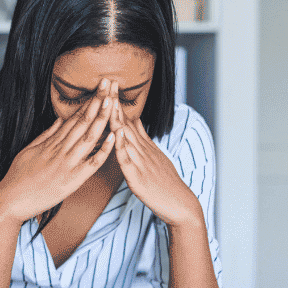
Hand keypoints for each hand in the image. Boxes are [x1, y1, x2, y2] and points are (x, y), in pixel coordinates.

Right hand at [0, 79, 115, 224]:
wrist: (10, 200)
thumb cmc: (18, 177)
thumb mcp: (29, 150)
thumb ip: (46, 135)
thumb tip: (59, 119)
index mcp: (52, 142)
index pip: (74, 118)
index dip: (89, 102)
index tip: (99, 88)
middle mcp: (61, 149)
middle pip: (83, 121)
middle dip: (98, 102)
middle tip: (109, 84)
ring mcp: (67, 163)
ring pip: (89, 137)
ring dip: (102, 118)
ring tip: (113, 101)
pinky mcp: (72, 180)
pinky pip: (92, 163)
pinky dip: (104, 150)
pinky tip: (114, 137)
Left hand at [109, 83, 202, 228]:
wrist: (180, 204)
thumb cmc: (165, 183)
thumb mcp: (154, 157)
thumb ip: (142, 140)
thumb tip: (134, 122)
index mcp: (143, 146)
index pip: (128, 120)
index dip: (118, 102)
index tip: (110, 84)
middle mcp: (142, 150)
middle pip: (125, 123)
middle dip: (114, 103)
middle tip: (107, 82)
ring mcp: (140, 163)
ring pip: (125, 138)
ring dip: (116, 119)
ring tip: (108, 101)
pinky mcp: (138, 178)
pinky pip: (128, 160)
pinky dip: (122, 147)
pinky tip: (117, 135)